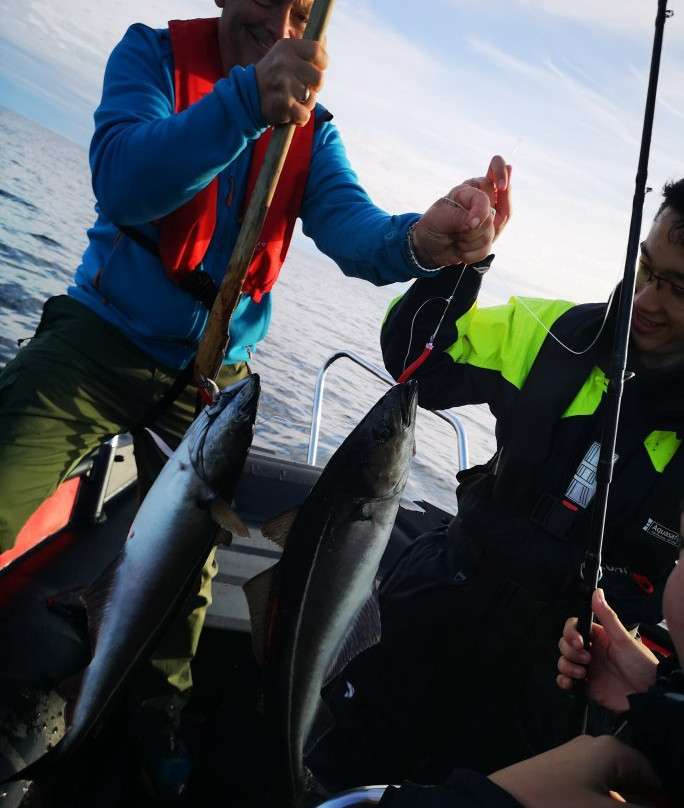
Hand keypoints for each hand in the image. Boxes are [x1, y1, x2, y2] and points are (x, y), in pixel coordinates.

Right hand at [255, 38, 326, 125]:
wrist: (246, 97)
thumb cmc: (272, 77)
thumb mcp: (283, 55)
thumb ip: (304, 52)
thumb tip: (325, 44)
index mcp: (286, 48)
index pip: (317, 51)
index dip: (322, 63)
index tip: (316, 68)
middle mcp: (284, 63)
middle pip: (319, 78)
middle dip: (314, 87)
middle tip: (301, 88)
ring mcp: (283, 84)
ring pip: (311, 99)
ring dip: (304, 104)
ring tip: (290, 99)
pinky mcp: (283, 105)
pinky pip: (304, 116)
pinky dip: (299, 118)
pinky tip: (288, 112)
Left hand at [410, 156, 511, 266]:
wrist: (429, 247)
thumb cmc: (433, 226)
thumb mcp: (439, 218)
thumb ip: (459, 217)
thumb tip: (477, 222)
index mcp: (471, 188)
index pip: (495, 168)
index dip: (501, 174)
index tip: (501, 185)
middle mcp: (484, 201)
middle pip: (495, 209)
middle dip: (474, 224)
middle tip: (456, 226)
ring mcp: (489, 220)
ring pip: (490, 231)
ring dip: (468, 240)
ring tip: (455, 237)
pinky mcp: (489, 238)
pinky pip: (487, 248)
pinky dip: (470, 253)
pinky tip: (459, 248)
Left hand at [489, 735, 671, 807]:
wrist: (498, 806)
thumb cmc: (556, 807)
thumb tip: (666, 807)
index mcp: (612, 750)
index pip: (659, 775)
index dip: (671, 798)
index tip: (673, 807)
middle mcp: (597, 749)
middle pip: (640, 781)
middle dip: (652, 800)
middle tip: (660, 807)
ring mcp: (579, 762)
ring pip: (620, 788)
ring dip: (628, 803)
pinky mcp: (564, 777)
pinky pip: (600, 792)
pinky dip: (611, 803)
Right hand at [557, 589, 657, 712]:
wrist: (647, 696)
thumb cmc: (640, 664)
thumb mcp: (623, 639)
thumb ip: (608, 616)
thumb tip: (597, 592)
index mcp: (597, 637)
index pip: (573, 628)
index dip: (570, 633)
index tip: (578, 641)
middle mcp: (589, 651)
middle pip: (564, 644)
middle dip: (570, 651)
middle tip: (587, 660)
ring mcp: (586, 668)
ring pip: (563, 662)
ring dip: (567, 666)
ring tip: (583, 674)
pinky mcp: (585, 686)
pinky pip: (565, 681)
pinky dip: (563, 681)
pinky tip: (571, 683)